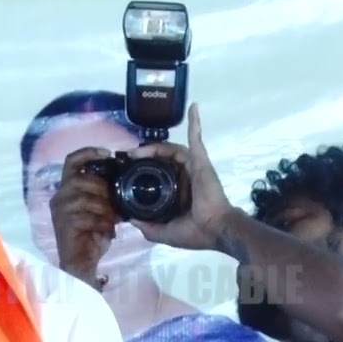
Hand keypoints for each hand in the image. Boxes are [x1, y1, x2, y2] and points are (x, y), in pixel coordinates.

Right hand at [49, 146, 119, 287]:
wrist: (81, 262)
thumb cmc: (91, 233)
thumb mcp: (101, 208)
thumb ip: (105, 193)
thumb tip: (123, 179)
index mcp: (66, 189)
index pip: (71, 161)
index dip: (88, 152)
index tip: (108, 153)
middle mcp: (59, 196)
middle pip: (80, 179)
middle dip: (103, 188)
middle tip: (117, 201)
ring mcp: (60, 211)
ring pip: (85, 198)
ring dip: (105, 207)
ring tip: (115, 218)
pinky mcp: (65, 225)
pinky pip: (87, 217)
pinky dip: (102, 222)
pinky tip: (109, 229)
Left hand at [127, 103, 234, 250]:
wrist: (214, 230)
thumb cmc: (194, 232)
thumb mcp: (164, 231)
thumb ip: (148, 227)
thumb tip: (131, 221)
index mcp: (179, 189)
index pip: (159, 171)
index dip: (144, 166)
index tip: (128, 166)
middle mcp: (186, 175)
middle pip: (163, 157)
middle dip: (145, 154)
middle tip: (128, 156)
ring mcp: (194, 166)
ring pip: (172, 149)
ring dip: (154, 146)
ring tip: (136, 150)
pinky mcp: (201, 161)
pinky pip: (197, 138)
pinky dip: (195, 123)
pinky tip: (194, 109)